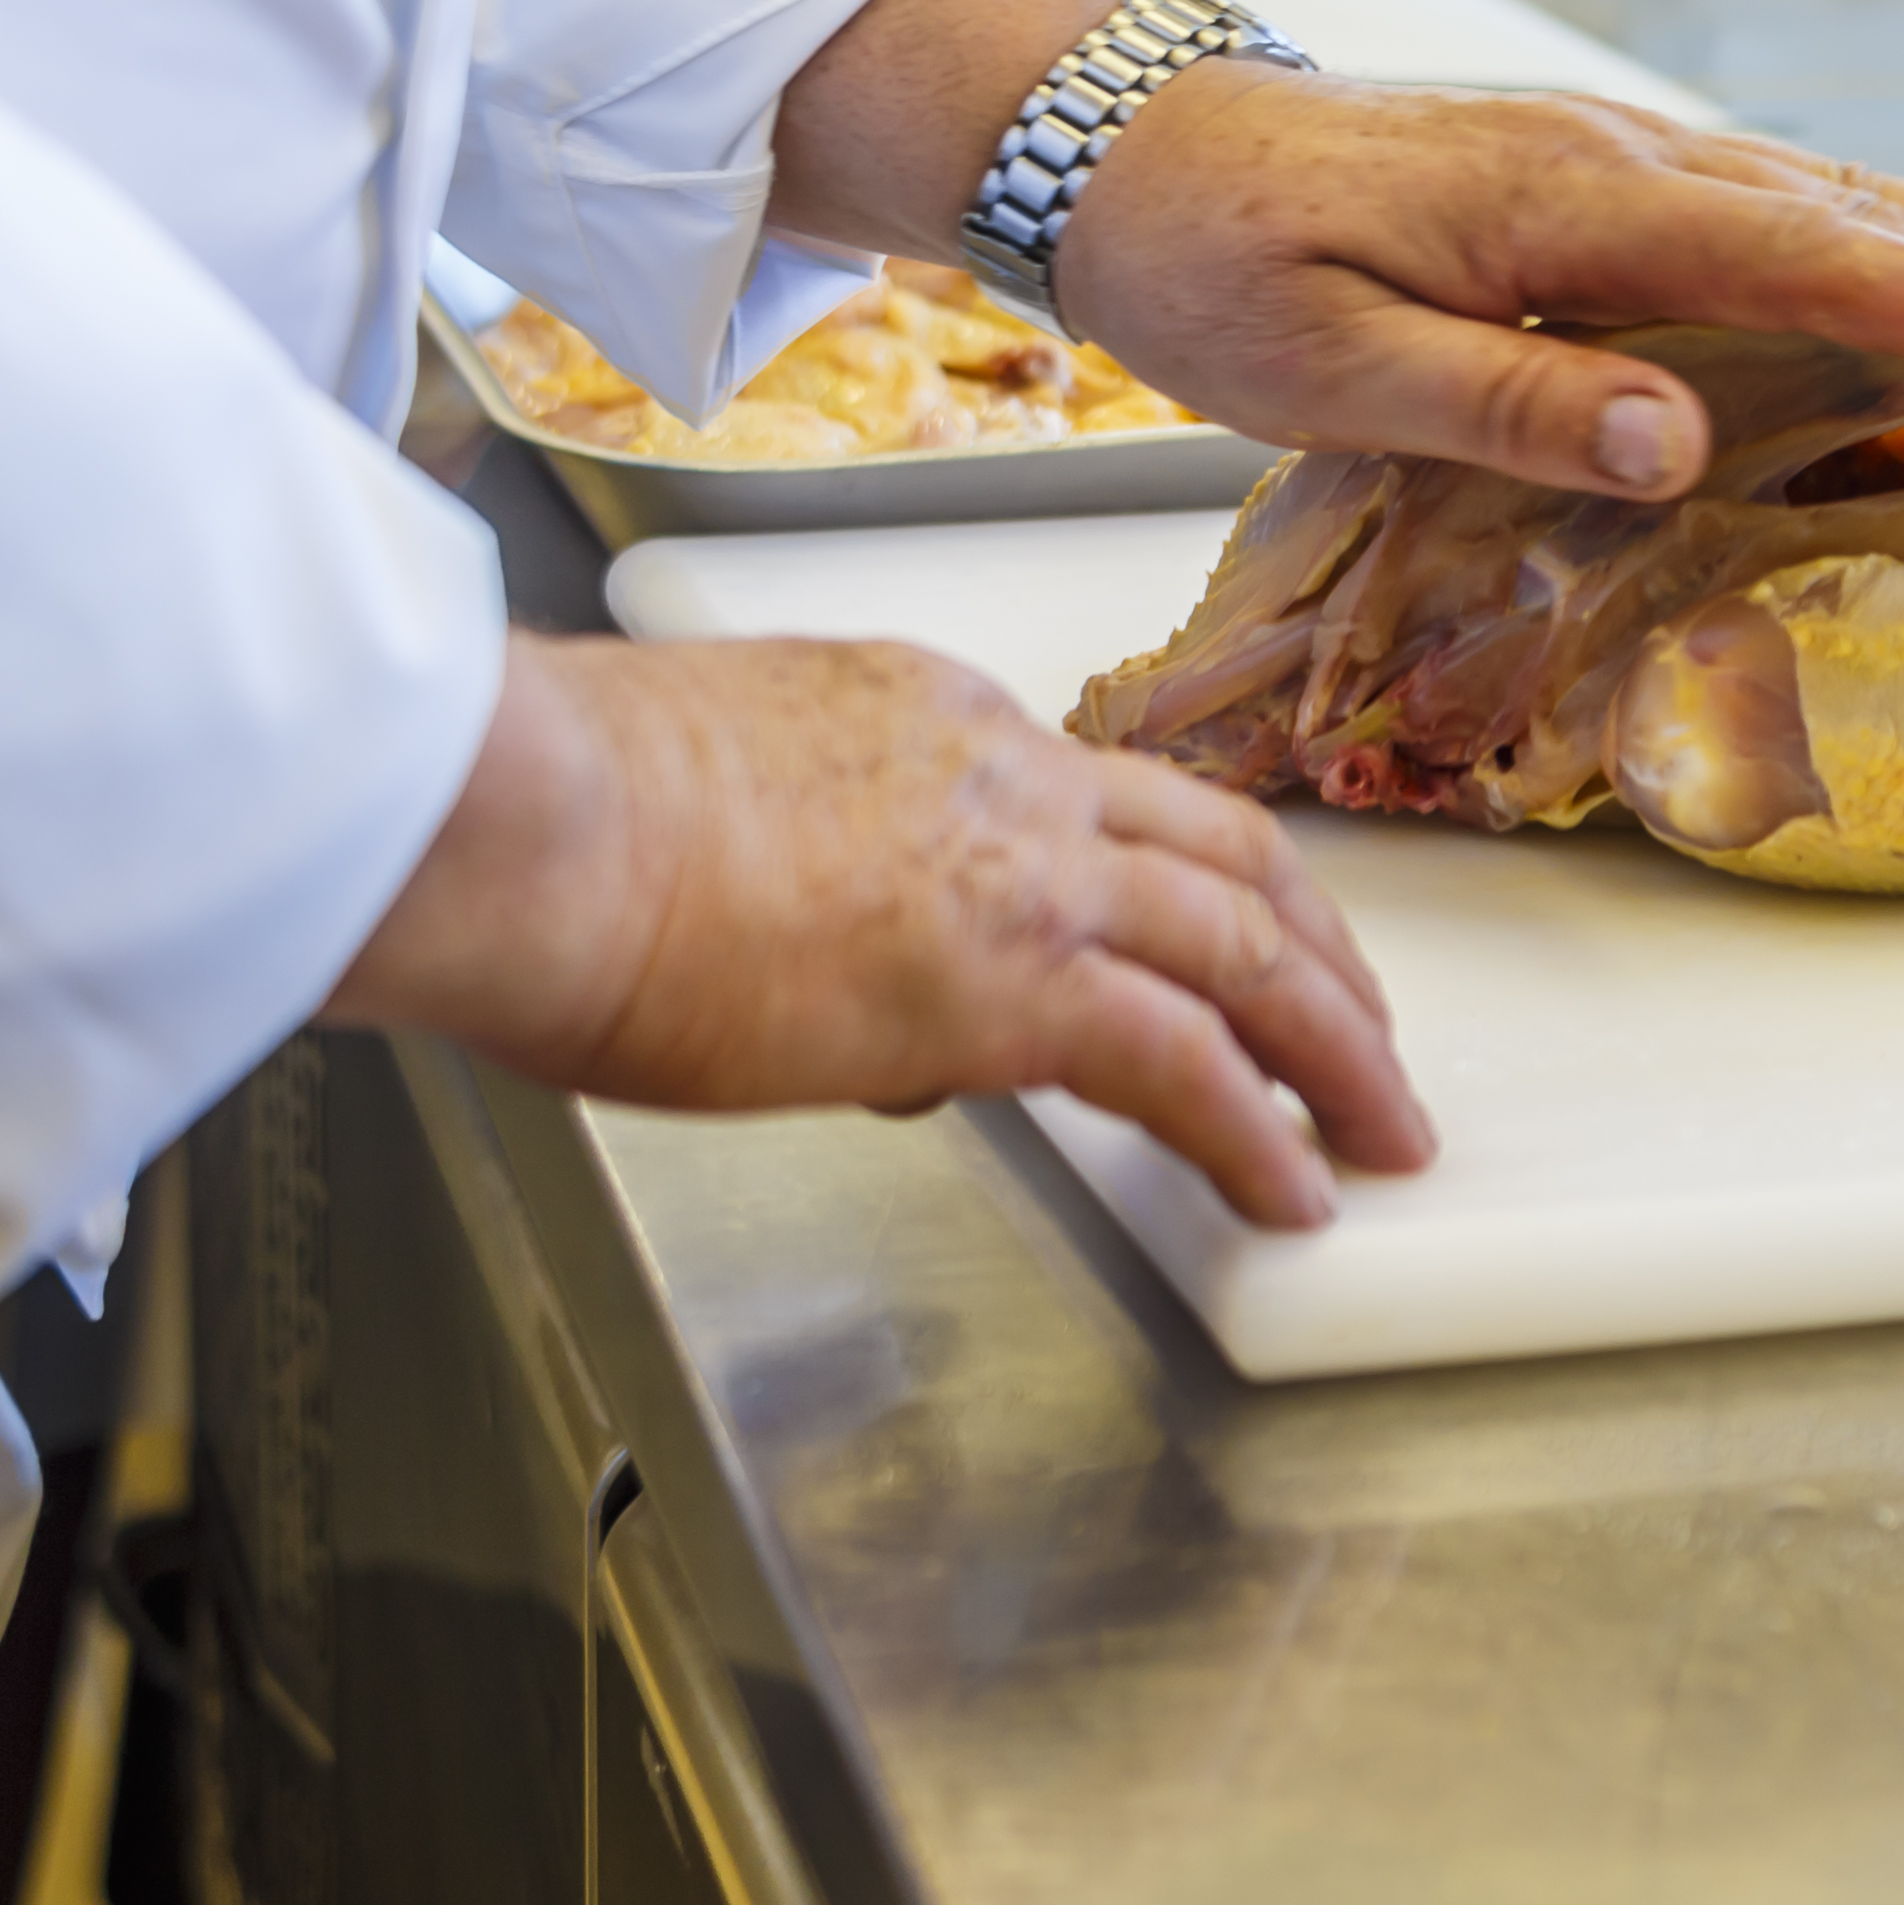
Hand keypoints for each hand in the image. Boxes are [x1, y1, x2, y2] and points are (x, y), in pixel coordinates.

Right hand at [332, 633, 1429, 1229]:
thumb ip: (809, 901)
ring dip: (1336, 1047)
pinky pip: (1188, 1063)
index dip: (1164, 878)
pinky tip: (1295, 1190)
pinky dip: (1260, 1132)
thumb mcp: (707, 822)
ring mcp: (1023, 869)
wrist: (520, 823)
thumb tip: (856, 1013)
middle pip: (1221, 850)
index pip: (1089, 796)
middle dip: (1315, 945)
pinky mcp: (1012, 982)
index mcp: (926, 713)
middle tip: (1365, 1026)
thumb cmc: (545, 827)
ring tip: (1383, 1128)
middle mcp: (1003, 770)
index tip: (1203, 937)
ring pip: (1248, 946)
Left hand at [1059, 64, 1903, 497]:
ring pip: (1845, 196)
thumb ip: (1510, 403)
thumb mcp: (1330, 365)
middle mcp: (1630, 157)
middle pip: (1874, 215)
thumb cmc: (1213, 264)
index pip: (1830, 266)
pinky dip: (1894, 236)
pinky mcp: (1600, 176)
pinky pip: (1786, 202)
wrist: (1124, 146)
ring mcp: (1621, 156)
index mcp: (1584, 202)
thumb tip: (1676, 439)